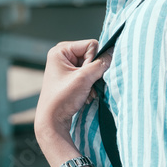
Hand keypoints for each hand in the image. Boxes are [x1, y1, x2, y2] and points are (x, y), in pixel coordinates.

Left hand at [34, 39, 111, 166]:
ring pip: (92, 66)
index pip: (91, 45)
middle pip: (92, 55)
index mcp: (60, 50)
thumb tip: (113, 52)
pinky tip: (85, 94)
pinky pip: (88, 74)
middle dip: (94, 70)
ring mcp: (66, 66)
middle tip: (86, 84)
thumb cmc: (62, 98)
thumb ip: (100, 64)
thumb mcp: (84, 78)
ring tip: (85, 91)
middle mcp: (62, 55)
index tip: (84, 76)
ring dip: (93, 79)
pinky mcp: (71, 77)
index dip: (93, 60)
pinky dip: (90, 84)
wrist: (52, 121)